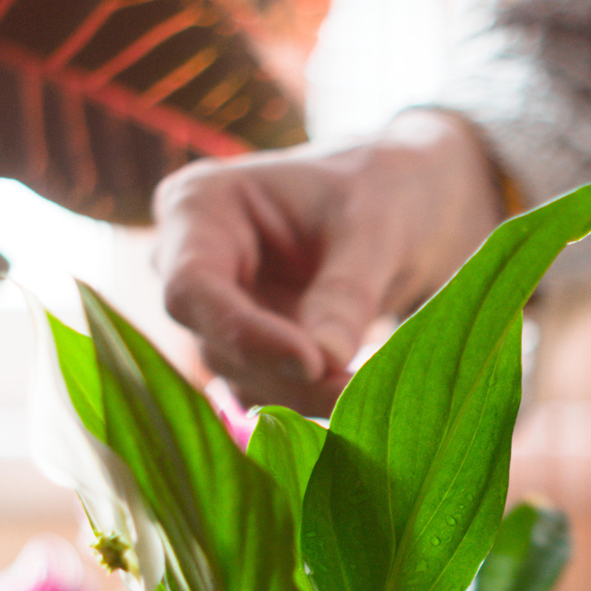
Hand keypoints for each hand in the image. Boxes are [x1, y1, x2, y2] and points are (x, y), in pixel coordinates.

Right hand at [152, 109, 504, 414]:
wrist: (402, 203)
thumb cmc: (384, 191)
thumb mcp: (375, 229)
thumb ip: (345, 293)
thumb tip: (323, 364)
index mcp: (200, 205)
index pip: (192, 286)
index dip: (243, 332)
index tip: (310, 363)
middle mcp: (188, 260)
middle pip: (213, 339)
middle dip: (282, 373)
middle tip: (351, 390)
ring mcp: (214, 308)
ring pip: (237, 375)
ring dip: (298, 395)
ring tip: (361, 392)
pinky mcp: (244, 346)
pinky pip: (262, 388)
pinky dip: (306, 399)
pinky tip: (352, 396)